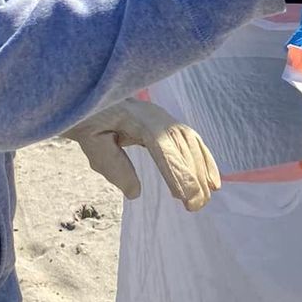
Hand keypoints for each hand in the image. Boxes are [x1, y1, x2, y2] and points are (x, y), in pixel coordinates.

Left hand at [64, 98, 220, 211]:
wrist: (89, 94)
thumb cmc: (88, 120)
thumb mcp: (91, 144)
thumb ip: (113, 166)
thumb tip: (135, 192)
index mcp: (136, 118)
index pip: (162, 146)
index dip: (176, 171)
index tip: (184, 197)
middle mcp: (156, 115)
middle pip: (182, 146)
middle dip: (192, 176)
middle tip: (195, 207)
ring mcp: (164, 117)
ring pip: (191, 143)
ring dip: (202, 171)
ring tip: (206, 198)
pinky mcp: (168, 123)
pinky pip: (192, 141)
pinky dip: (205, 160)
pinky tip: (213, 181)